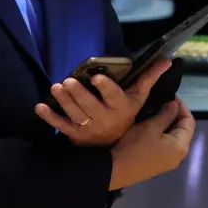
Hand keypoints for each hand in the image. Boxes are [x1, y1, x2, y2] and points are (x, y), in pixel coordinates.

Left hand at [35, 58, 172, 146]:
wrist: (116, 147)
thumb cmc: (127, 115)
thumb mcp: (139, 97)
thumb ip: (150, 77)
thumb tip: (167, 59)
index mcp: (121, 107)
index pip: (113, 96)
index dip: (105, 87)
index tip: (96, 76)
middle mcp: (104, 117)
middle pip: (90, 105)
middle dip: (78, 93)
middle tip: (67, 81)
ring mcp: (88, 127)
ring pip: (75, 114)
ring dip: (64, 101)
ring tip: (56, 87)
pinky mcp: (75, 135)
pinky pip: (61, 126)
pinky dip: (49, 117)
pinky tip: (40, 107)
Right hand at [108, 98, 195, 190]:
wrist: (113, 170)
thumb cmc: (134, 146)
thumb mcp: (151, 127)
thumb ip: (167, 114)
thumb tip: (175, 106)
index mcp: (181, 147)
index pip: (189, 122)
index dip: (182, 107)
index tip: (171, 97)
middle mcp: (179, 156)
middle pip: (184, 130)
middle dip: (176, 115)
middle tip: (164, 102)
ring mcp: (168, 161)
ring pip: (174, 137)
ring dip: (168, 124)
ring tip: (158, 111)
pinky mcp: (158, 164)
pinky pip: (166, 145)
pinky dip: (163, 134)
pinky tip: (153, 126)